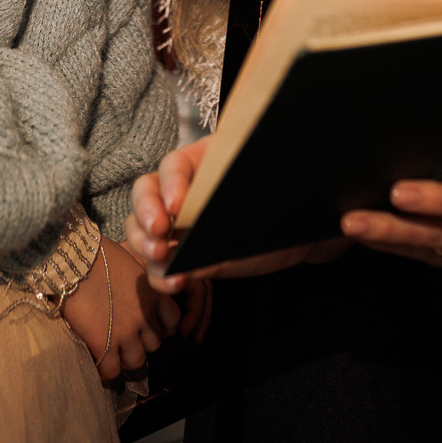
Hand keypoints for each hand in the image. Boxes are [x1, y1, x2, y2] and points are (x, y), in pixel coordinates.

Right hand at [60, 236, 180, 381]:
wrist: (73, 262)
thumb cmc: (96, 255)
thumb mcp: (128, 260)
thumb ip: (137, 279)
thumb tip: (133, 286)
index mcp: (152, 293)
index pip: (172, 321)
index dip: (160, 327)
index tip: (147, 327)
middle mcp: (144, 315)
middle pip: (154, 344)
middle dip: (140, 343)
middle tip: (124, 339)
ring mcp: (126, 332)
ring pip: (136, 362)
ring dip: (124, 358)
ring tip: (110, 352)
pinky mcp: (104, 345)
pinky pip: (112, 371)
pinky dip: (105, 371)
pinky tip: (95, 360)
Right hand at [126, 138, 335, 289]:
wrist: (300, 230)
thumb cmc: (285, 194)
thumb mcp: (266, 187)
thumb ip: (238, 194)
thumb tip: (216, 209)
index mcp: (202, 160)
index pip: (174, 165)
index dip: (171, 183)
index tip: (177, 206)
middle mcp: (182, 189)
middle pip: (146, 192)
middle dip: (145, 213)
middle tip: (159, 233)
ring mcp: (179, 224)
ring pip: (141, 228)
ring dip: (144, 243)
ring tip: (161, 257)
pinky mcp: (184, 256)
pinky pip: (158, 265)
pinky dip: (160, 275)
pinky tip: (176, 282)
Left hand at [340, 149, 441, 265]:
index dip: (436, 198)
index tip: (397, 191)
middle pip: (438, 231)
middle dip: (398, 225)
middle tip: (356, 216)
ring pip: (418, 246)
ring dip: (381, 235)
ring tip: (349, 223)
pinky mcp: (435, 257)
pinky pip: (407, 254)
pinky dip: (381, 244)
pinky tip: (355, 232)